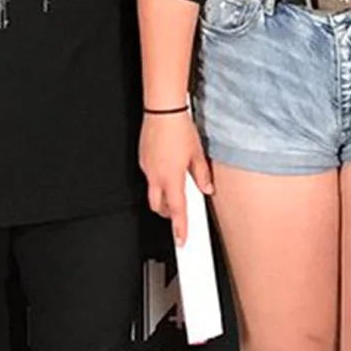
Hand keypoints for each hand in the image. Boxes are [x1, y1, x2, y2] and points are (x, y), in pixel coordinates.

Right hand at [139, 110, 212, 244]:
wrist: (162, 110)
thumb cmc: (179, 129)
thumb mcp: (197, 153)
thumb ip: (202, 175)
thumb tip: (207, 188)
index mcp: (172, 178)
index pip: (177, 210)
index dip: (180, 227)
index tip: (182, 239)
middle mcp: (156, 176)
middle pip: (158, 206)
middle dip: (168, 214)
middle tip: (179, 214)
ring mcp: (147, 168)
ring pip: (152, 192)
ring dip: (163, 196)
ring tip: (176, 188)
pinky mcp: (143, 159)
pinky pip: (149, 176)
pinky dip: (159, 179)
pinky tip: (168, 169)